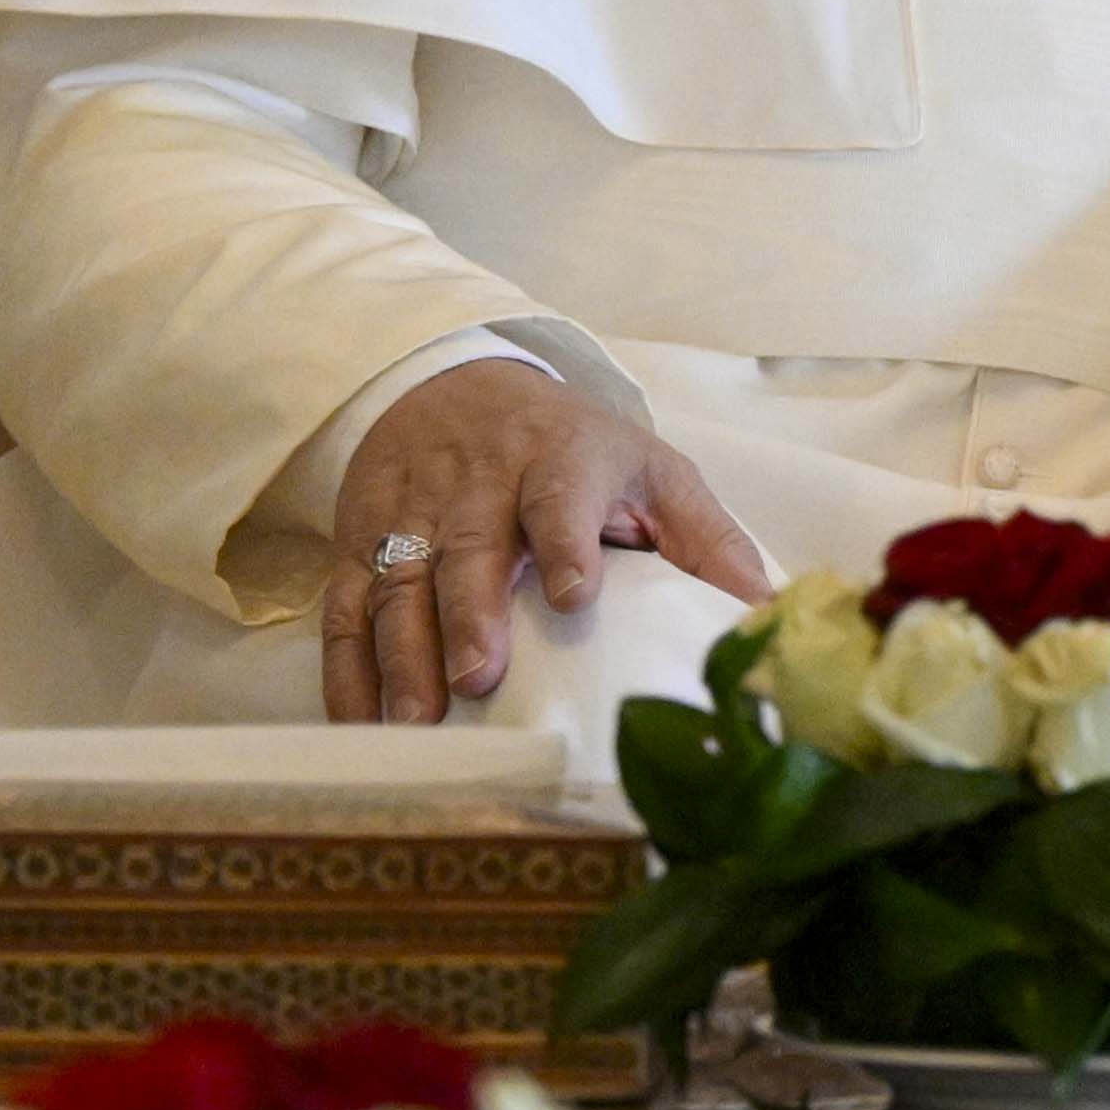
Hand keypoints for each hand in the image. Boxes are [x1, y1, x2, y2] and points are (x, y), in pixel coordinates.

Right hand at [323, 364, 769, 722]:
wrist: (457, 387)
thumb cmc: (574, 448)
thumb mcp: (651, 470)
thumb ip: (706, 537)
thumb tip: (764, 608)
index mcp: (559, 462)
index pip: (561, 498)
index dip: (568, 543)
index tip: (575, 593)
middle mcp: (478, 487)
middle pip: (470, 550)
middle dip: (471, 615)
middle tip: (478, 677)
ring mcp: (412, 515)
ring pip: (400, 582)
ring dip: (405, 653)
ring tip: (420, 717)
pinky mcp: (361, 542)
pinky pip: (346, 608)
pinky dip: (347, 669)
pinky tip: (361, 723)